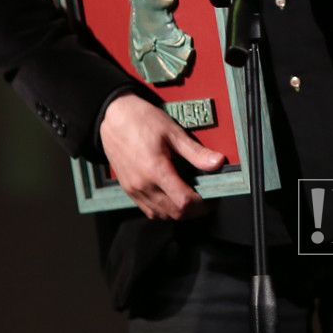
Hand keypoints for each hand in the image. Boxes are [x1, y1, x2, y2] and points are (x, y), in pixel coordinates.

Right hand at [97, 93, 225, 220]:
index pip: (184, 201)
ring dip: (179, 212)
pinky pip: (148, 211)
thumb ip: (196, 152)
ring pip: (161, 215)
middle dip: (194, 210)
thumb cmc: (143, 120)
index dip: (202, 204)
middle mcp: (143, 185)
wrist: (113, 117)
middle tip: (206, 199)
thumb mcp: (173, 132)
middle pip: (175, 213)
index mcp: (156, 170)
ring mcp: (133, 190)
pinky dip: (163, 210)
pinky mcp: (128, 190)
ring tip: (191, 197)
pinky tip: (172, 197)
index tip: (213, 197)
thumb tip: (218, 162)